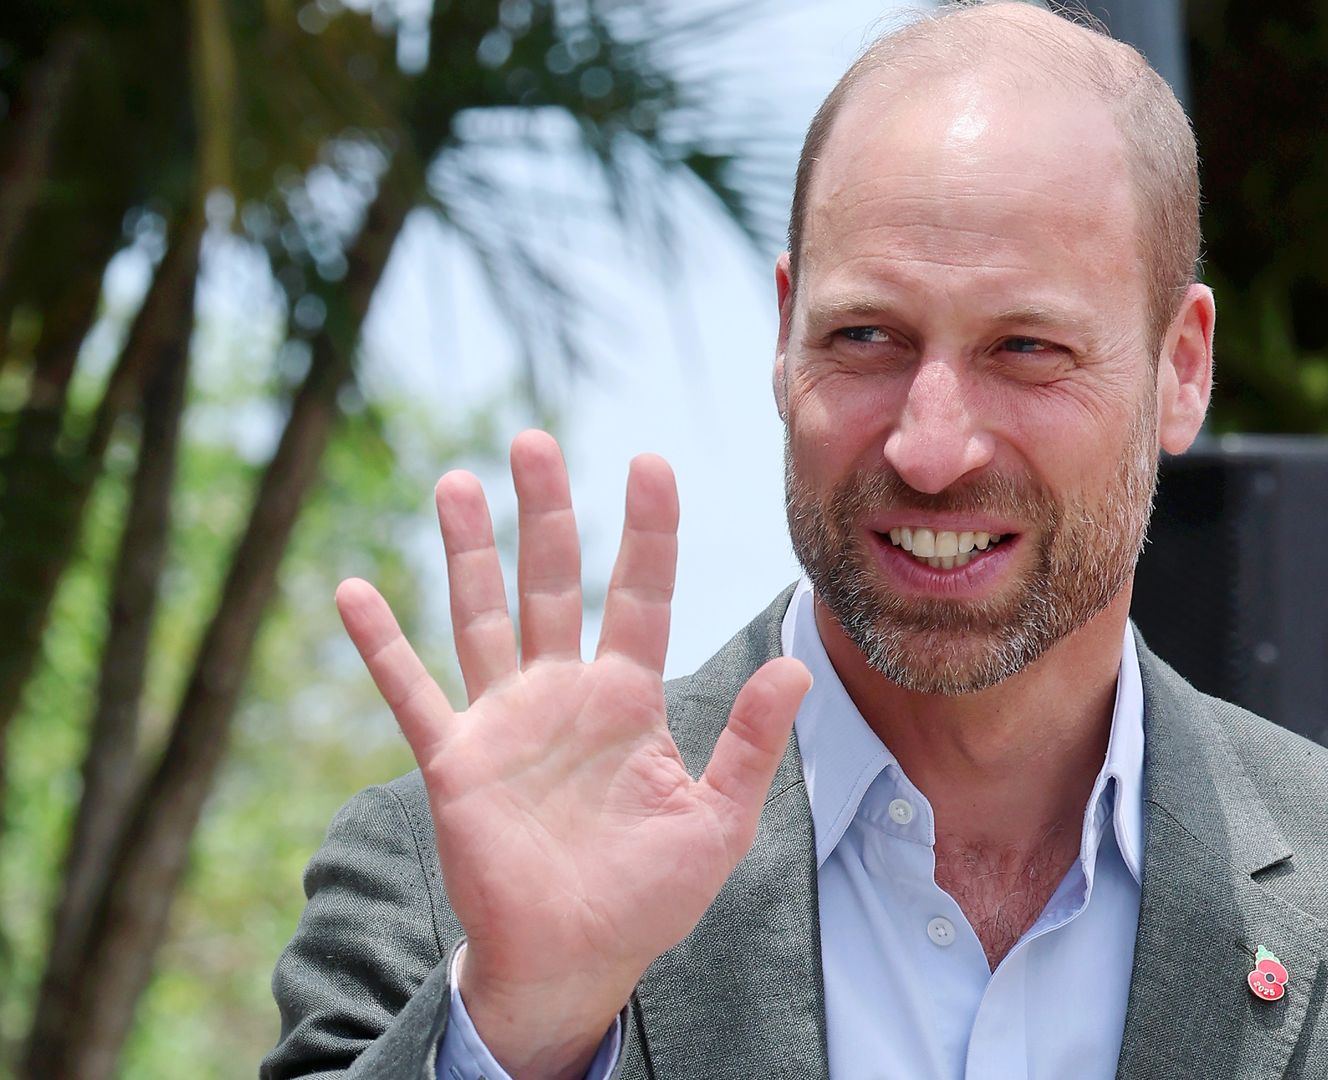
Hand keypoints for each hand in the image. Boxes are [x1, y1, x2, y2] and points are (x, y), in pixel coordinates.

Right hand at [335, 430, 809, 1079]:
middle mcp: (564, 695)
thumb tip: (796, 666)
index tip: (650, 462)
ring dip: (468, 552)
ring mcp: (505, 722)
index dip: (647, 531)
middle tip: (535, 441)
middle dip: (545, 513)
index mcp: (630, 700)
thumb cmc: (651, 895)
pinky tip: (355, 592)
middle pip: (553, 583)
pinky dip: (382, 646)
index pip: (641, 595)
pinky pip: (411, 693)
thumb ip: (750, 743)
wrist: (578, 960)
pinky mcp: (454, 761)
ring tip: (458, 482)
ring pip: (482, 617)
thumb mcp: (718, 821)